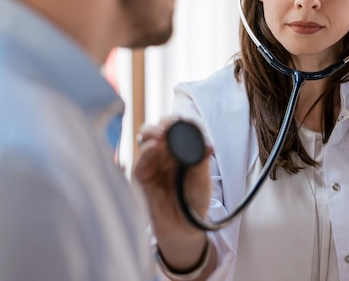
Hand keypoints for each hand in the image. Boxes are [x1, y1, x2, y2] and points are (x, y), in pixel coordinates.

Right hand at [133, 118, 212, 271]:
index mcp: (179, 150)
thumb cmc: (194, 202)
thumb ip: (201, 162)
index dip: (177, 121)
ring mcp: (151, 163)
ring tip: (163, 134)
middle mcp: (163, 153)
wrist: (185, 228)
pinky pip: (140, 161)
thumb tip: (208, 144)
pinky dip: (146, 151)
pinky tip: (155, 147)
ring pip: (145, 139)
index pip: (175, 128)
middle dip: (163, 123)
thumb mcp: (202, 180)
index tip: (183, 120)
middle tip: (171, 125)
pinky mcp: (141, 177)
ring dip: (152, 132)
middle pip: (157, 129)